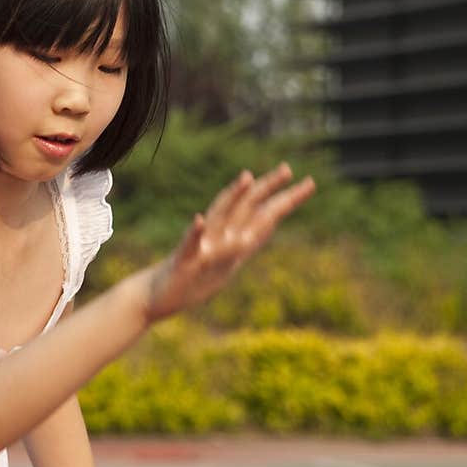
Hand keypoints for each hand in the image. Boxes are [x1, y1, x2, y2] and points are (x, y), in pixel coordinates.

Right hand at [142, 162, 315, 323]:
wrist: (157, 297)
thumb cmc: (193, 279)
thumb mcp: (228, 263)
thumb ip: (247, 242)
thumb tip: (270, 225)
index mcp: (230, 237)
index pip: (262, 213)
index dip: (285, 199)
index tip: (309, 184)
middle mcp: (217, 235)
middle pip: (245, 207)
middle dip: (266, 189)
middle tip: (288, 168)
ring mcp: (200, 246)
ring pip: (219, 218)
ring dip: (232, 198)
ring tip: (247, 178)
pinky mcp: (182, 261)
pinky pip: (189, 245)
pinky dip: (194, 232)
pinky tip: (199, 220)